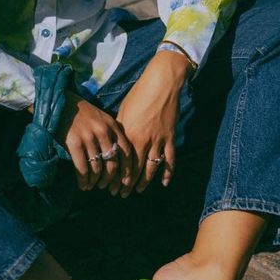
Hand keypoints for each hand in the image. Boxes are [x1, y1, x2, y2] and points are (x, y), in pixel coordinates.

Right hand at [54, 91, 137, 192]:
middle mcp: (103, 132)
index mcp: (112, 125)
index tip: (125, 181)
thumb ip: (112, 133)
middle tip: (106, 187)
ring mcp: (88, 137)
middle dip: (110, 179)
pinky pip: (82, 168)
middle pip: (112, 163)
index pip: (126, 152)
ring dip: (95, 181)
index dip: (127, 169)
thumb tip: (119, 158)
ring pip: (97, 168)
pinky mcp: (74, 143)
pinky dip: (83, 180)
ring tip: (92, 186)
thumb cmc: (81, 113)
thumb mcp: (101, 118)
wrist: (60, 103)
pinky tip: (83, 185)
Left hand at [113, 56, 187, 196]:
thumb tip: (114, 142)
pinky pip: (170, 160)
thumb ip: (120, 130)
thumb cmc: (139, 95)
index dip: (116, 176)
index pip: (121, 162)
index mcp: (128, 134)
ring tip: (138, 192)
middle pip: (134, 169)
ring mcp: (158, 141)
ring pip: (151, 168)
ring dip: (144, 182)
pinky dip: (167, 173)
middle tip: (120, 194)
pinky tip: (164, 183)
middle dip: (127, 184)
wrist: (161, 84)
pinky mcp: (170, 138)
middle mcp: (143, 141)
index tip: (110, 186)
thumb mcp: (123, 111)